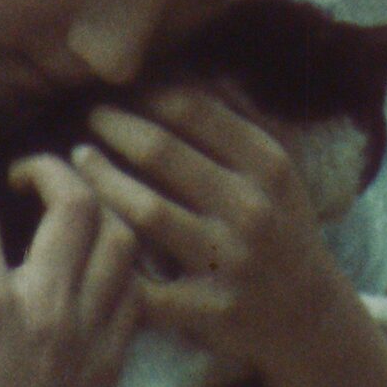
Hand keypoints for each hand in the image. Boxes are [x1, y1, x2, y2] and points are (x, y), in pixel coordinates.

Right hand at [0, 163, 141, 386]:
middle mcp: (45, 308)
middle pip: (72, 203)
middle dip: (49, 168)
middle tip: (27, 174)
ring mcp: (88, 333)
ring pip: (119, 239)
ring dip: (98, 208)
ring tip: (72, 205)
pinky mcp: (113, 358)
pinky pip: (137, 290)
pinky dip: (122, 263)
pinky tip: (97, 260)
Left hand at [73, 85, 357, 378]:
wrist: (310, 316)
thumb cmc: (279, 228)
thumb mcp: (274, 170)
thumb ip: (233, 120)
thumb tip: (176, 69)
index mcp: (268, 165)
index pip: (191, 109)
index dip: (143, 94)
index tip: (118, 90)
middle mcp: (251, 209)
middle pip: (160, 151)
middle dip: (111, 127)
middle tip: (88, 117)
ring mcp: (230, 262)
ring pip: (145, 211)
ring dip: (100, 180)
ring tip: (76, 162)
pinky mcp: (209, 311)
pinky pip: (143, 281)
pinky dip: (110, 255)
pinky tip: (88, 233)